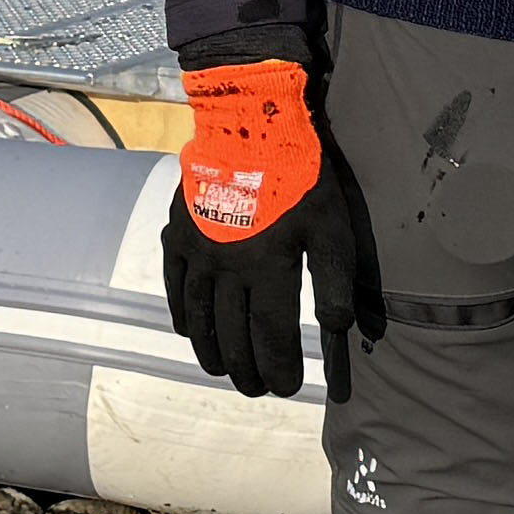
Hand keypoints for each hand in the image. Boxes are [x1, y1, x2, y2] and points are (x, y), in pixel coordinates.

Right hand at [159, 57, 382, 398]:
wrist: (248, 123)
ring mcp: (197, 253)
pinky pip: (176, 286)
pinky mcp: (180, 234)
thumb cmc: (299, 175)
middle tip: (256, 390)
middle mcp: (227, 270)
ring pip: (200, 317)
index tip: (288, 388)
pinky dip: (181, 314)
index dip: (279, 367)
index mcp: (268, 269)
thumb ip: (334, 280)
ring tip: (223, 371)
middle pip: (233, 334)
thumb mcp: (331, 225)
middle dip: (246, 370)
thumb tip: (337, 328)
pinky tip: (188, 330)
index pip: (272, 336)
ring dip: (211, 350)